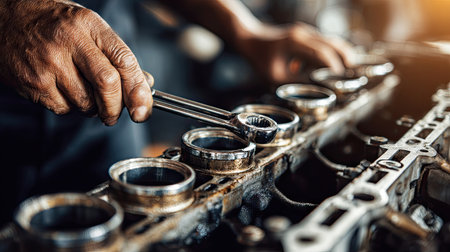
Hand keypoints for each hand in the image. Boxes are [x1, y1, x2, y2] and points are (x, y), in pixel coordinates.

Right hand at [0, 0, 152, 124]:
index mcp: (89, 24)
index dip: (138, 90)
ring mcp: (49, 63)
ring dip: (92, 108)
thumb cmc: (53, 25)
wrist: (5, 21)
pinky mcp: (34, 83)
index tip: (144, 109)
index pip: (124, 61)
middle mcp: (69, 41)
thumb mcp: (89, 28)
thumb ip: (117, 55)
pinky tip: (63, 90)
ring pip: (86, 102)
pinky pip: (64, 109)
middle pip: (107, 84)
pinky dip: (71, 108)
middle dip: (117, 107)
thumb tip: (145, 83)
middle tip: (115, 115)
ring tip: (83, 92)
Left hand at [237, 22, 353, 83]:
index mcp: (295, 42)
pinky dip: (330, 51)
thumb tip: (315, 87)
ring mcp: (304, 32)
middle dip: (345, 55)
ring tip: (350, 65)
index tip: (340, 76)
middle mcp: (302, 33)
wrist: (250, 40)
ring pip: (329, 40)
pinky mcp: (303, 35)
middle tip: (354, 68)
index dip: (333, 65)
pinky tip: (334, 63)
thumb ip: (296, 80)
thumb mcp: (276, 75)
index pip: (321, 52)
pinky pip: (322, 42)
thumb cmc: (260, 59)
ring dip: (340, 52)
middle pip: (331, 42)